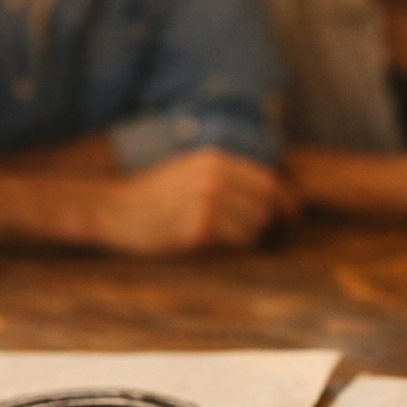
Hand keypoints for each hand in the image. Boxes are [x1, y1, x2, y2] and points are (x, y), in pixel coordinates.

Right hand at [95, 148, 298, 255]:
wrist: (114, 210)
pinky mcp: (199, 227)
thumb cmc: (153, 196)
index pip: (267, 181)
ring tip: (219, 237)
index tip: (292, 217)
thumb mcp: (189, 171)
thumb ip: (225, 178)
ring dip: (246, 237)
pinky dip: (231, 247)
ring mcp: (208, 201)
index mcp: (215, 160)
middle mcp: (215, 177)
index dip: (285, 202)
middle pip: (265, 205)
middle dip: (264, 223)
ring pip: (254, 226)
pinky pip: (236, 242)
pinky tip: (208, 243)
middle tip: (247, 233)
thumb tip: (270, 197)